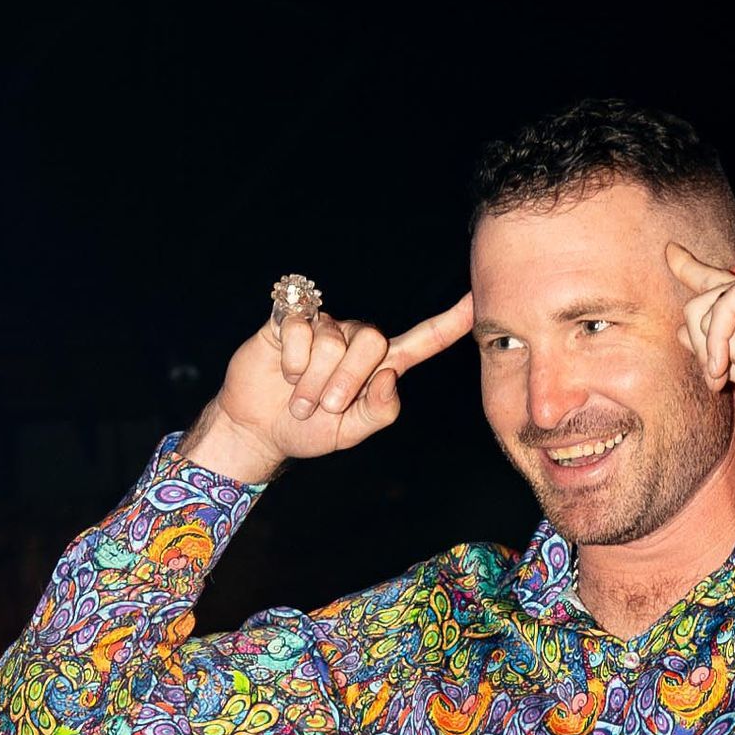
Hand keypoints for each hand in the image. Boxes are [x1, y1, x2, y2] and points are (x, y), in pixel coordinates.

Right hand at [181, 293, 474, 481]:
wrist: (259, 428)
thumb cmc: (310, 430)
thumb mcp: (351, 434)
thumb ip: (379, 412)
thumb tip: (390, 377)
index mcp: (381, 366)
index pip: (422, 341)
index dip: (449, 323)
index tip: (475, 301)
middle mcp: (356, 338)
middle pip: (372, 341)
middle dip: (347, 381)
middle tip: (326, 406)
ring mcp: (325, 325)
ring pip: (333, 341)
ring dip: (313, 380)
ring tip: (300, 395)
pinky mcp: (292, 316)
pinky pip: (302, 328)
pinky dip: (293, 360)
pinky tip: (284, 369)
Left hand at [667, 247, 734, 435]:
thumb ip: (723, 354)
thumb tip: (683, 333)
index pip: (713, 285)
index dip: (690, 268)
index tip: (670, 253)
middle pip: (696, 306)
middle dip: (703, 352)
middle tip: (722, 382)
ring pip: (706, 311)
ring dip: (721, 354)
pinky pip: (723, 310)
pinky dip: (726, 345)